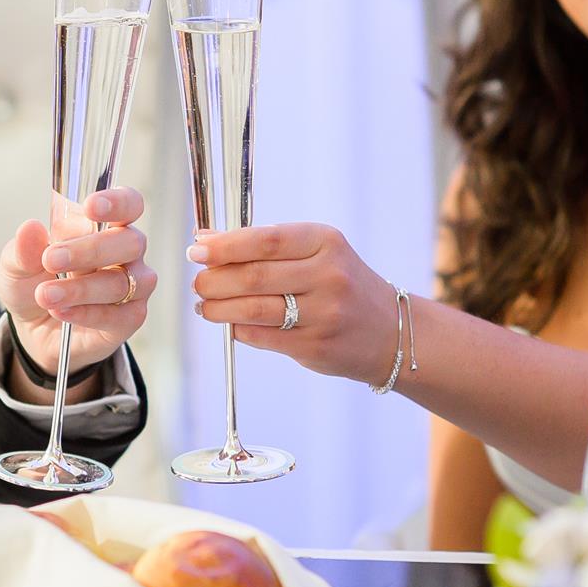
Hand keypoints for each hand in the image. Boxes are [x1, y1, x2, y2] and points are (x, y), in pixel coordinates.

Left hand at [0, 186, 156, 376]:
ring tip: (45, 294)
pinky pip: (119, 316)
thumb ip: (23, 249)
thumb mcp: (17, 265)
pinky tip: (61, 312)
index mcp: (106, 226)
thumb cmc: (34, 284)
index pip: (129, 204)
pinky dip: (87, 314)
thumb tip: (30, 228)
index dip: (117, 202)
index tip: (90, 206)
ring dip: (80, 288)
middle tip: (51, 259)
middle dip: (90, 250)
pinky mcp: (129, 319)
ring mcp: (133, 287)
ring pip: (122, 283)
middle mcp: (126, 253)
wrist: (34, 328)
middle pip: (130, 243)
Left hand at [189, 223, 399, 382]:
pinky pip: (262, 337)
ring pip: (254, 309)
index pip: (265, 240)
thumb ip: (263, 245)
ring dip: (218, 308)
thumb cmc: (341, 284)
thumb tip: (206, 239)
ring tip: (204, 306)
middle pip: (255, 276)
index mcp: (325, 242)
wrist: (391, 332)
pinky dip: (238, 329)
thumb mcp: (315, 253)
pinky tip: (231, 324)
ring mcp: (324, 314)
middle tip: (199, 283)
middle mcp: (328, 276)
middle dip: (215, 280)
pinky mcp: (315, 346)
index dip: (225, 246)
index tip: (197, 249)